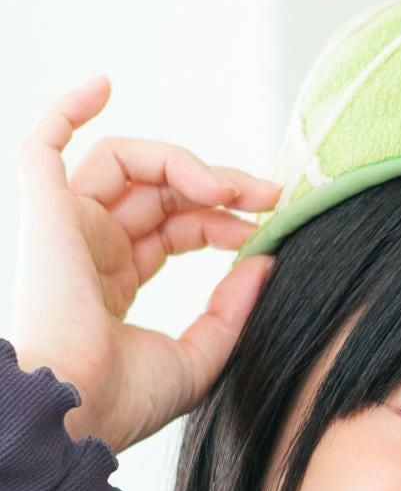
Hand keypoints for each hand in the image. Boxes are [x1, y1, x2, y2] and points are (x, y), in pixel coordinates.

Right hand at [12, 76, 279, 450]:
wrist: (78, 408)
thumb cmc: (126, 399)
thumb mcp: (200, 357)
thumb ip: (233, 310)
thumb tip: (267, 260)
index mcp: (112, 284)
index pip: (173, 229)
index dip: (221, 223)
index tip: (264, 233)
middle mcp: (86, 249)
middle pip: (158, 192)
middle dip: (218, 187)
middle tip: (269, 195)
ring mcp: (64, 227)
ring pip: (125, 164)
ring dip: (183, 162)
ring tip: (230, 186)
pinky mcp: (43, 210)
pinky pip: (41, 145)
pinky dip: (68, 108)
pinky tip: (105, 83)